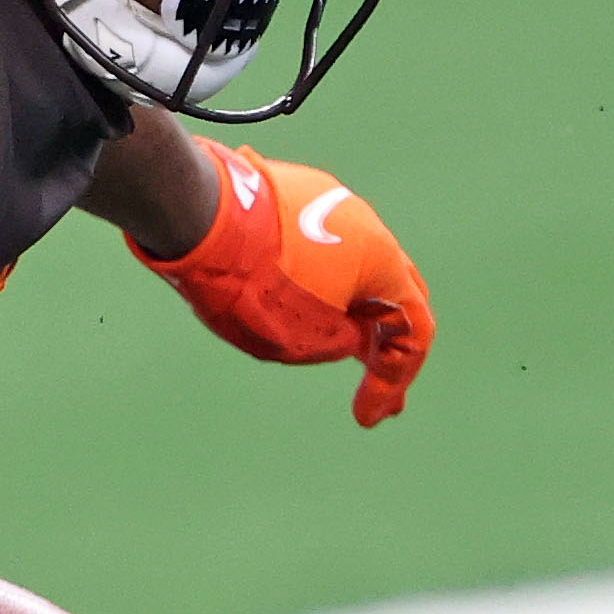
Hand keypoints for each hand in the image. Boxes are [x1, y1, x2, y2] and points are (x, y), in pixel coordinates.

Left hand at [131, 138, 432, 425]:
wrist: (200, 219)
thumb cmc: (255, 285)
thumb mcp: (306, 340)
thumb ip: (340, 342)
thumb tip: (347, 332)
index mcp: (383, 262)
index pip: (412, 329)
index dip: (395, 381)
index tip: (368, 418)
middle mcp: (366, 225)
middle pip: (392, 295)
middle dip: (386, 347)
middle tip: (381, 393)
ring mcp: (329, 204)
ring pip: (354, 269)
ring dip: (352, 311)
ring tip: (341, 347)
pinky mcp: (293, 195)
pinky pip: (320, 249)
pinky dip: (322, 284)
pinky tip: (303, 302)